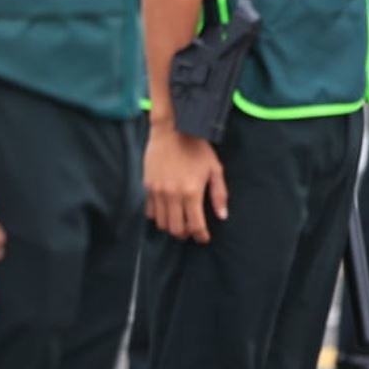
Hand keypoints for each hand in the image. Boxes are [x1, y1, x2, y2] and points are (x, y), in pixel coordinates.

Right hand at [144, 120, 228, 242]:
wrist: (172, 130)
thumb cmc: (197, 148)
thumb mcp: (215, 168)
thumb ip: (219, 194)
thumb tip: (222, 216)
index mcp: (191, 192)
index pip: (196, 225)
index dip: (201, 236)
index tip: (204, 238)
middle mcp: (173, 196)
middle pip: (176, 229)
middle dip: (186, 234)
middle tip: (192, 230)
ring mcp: (158, 192)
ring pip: (162, 223)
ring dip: (171, 227)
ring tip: (179, 222)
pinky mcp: (147, 187)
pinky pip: (150, 212)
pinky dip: (158, 217)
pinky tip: (166, 211)